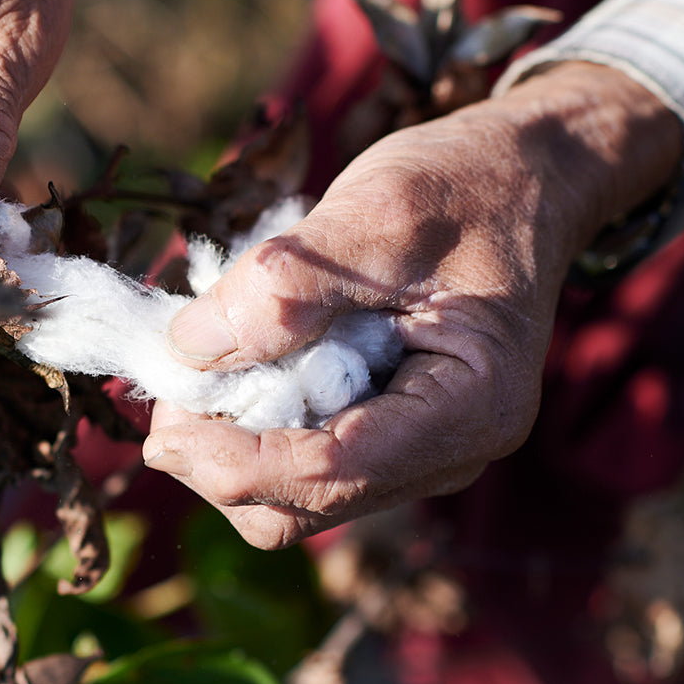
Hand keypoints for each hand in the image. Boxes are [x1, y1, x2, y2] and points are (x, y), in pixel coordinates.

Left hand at [143, 62, 683, 548]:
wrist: (522, 178)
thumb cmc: (465, 186)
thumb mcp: (378, 213)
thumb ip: (287, 286)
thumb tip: (190, 349)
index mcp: (469, 410)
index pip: (331, 474)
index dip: (232, 460)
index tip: (161, 422)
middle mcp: (448, 454)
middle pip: (302, 505)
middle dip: (220, 457)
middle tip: (170, 378)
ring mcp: (416, 453)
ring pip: (291, 497)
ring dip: (227, 443)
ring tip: (202, 359)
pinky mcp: (384, 435)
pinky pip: (299, 460)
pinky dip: (250, 425)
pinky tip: (237, 360)